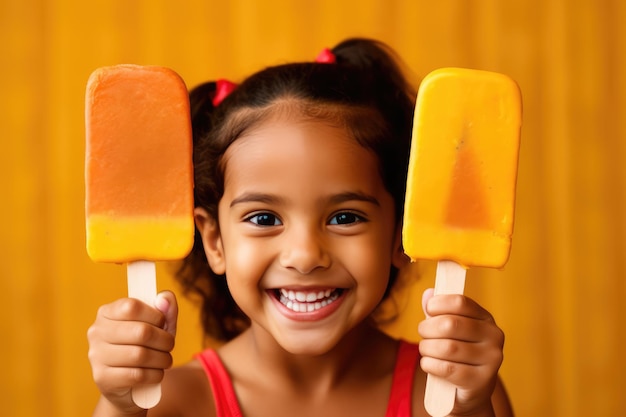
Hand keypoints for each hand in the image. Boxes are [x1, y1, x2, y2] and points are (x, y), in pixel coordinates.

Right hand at [87, 291, 177, 413]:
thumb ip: (166, 309)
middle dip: (164, 340)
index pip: (132, 307)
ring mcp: (96, 355)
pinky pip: (136, 375)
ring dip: (162, 359)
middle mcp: (97, 332)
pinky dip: (154, 374)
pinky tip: (156, 373)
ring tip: (166, 360)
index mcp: (107, 312)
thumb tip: (164, 298)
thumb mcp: (159, 327)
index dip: (155, 315)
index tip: (163, 323)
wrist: (129, 384)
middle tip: (170, 345)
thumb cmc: (145, 347)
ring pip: (140, 355)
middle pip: (141, 331)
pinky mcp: (102, 378)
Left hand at [418, 289, 504, 415]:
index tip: (429, 310)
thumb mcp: (448, 331)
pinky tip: (428, 364)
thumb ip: (437, 312)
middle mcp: (494, 336)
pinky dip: (430, 365)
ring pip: (447, 348)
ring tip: (425, 350)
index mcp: (486, 318)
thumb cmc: (456, 355)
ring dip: (427, 348)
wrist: (469, 391)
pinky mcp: (481, 381)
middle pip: (450, 324)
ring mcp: (491, 360)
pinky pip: (447, 369)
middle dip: (427, 328)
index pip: (460, 302)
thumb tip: (428, 293)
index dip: (439, 303)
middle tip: (422, 334)